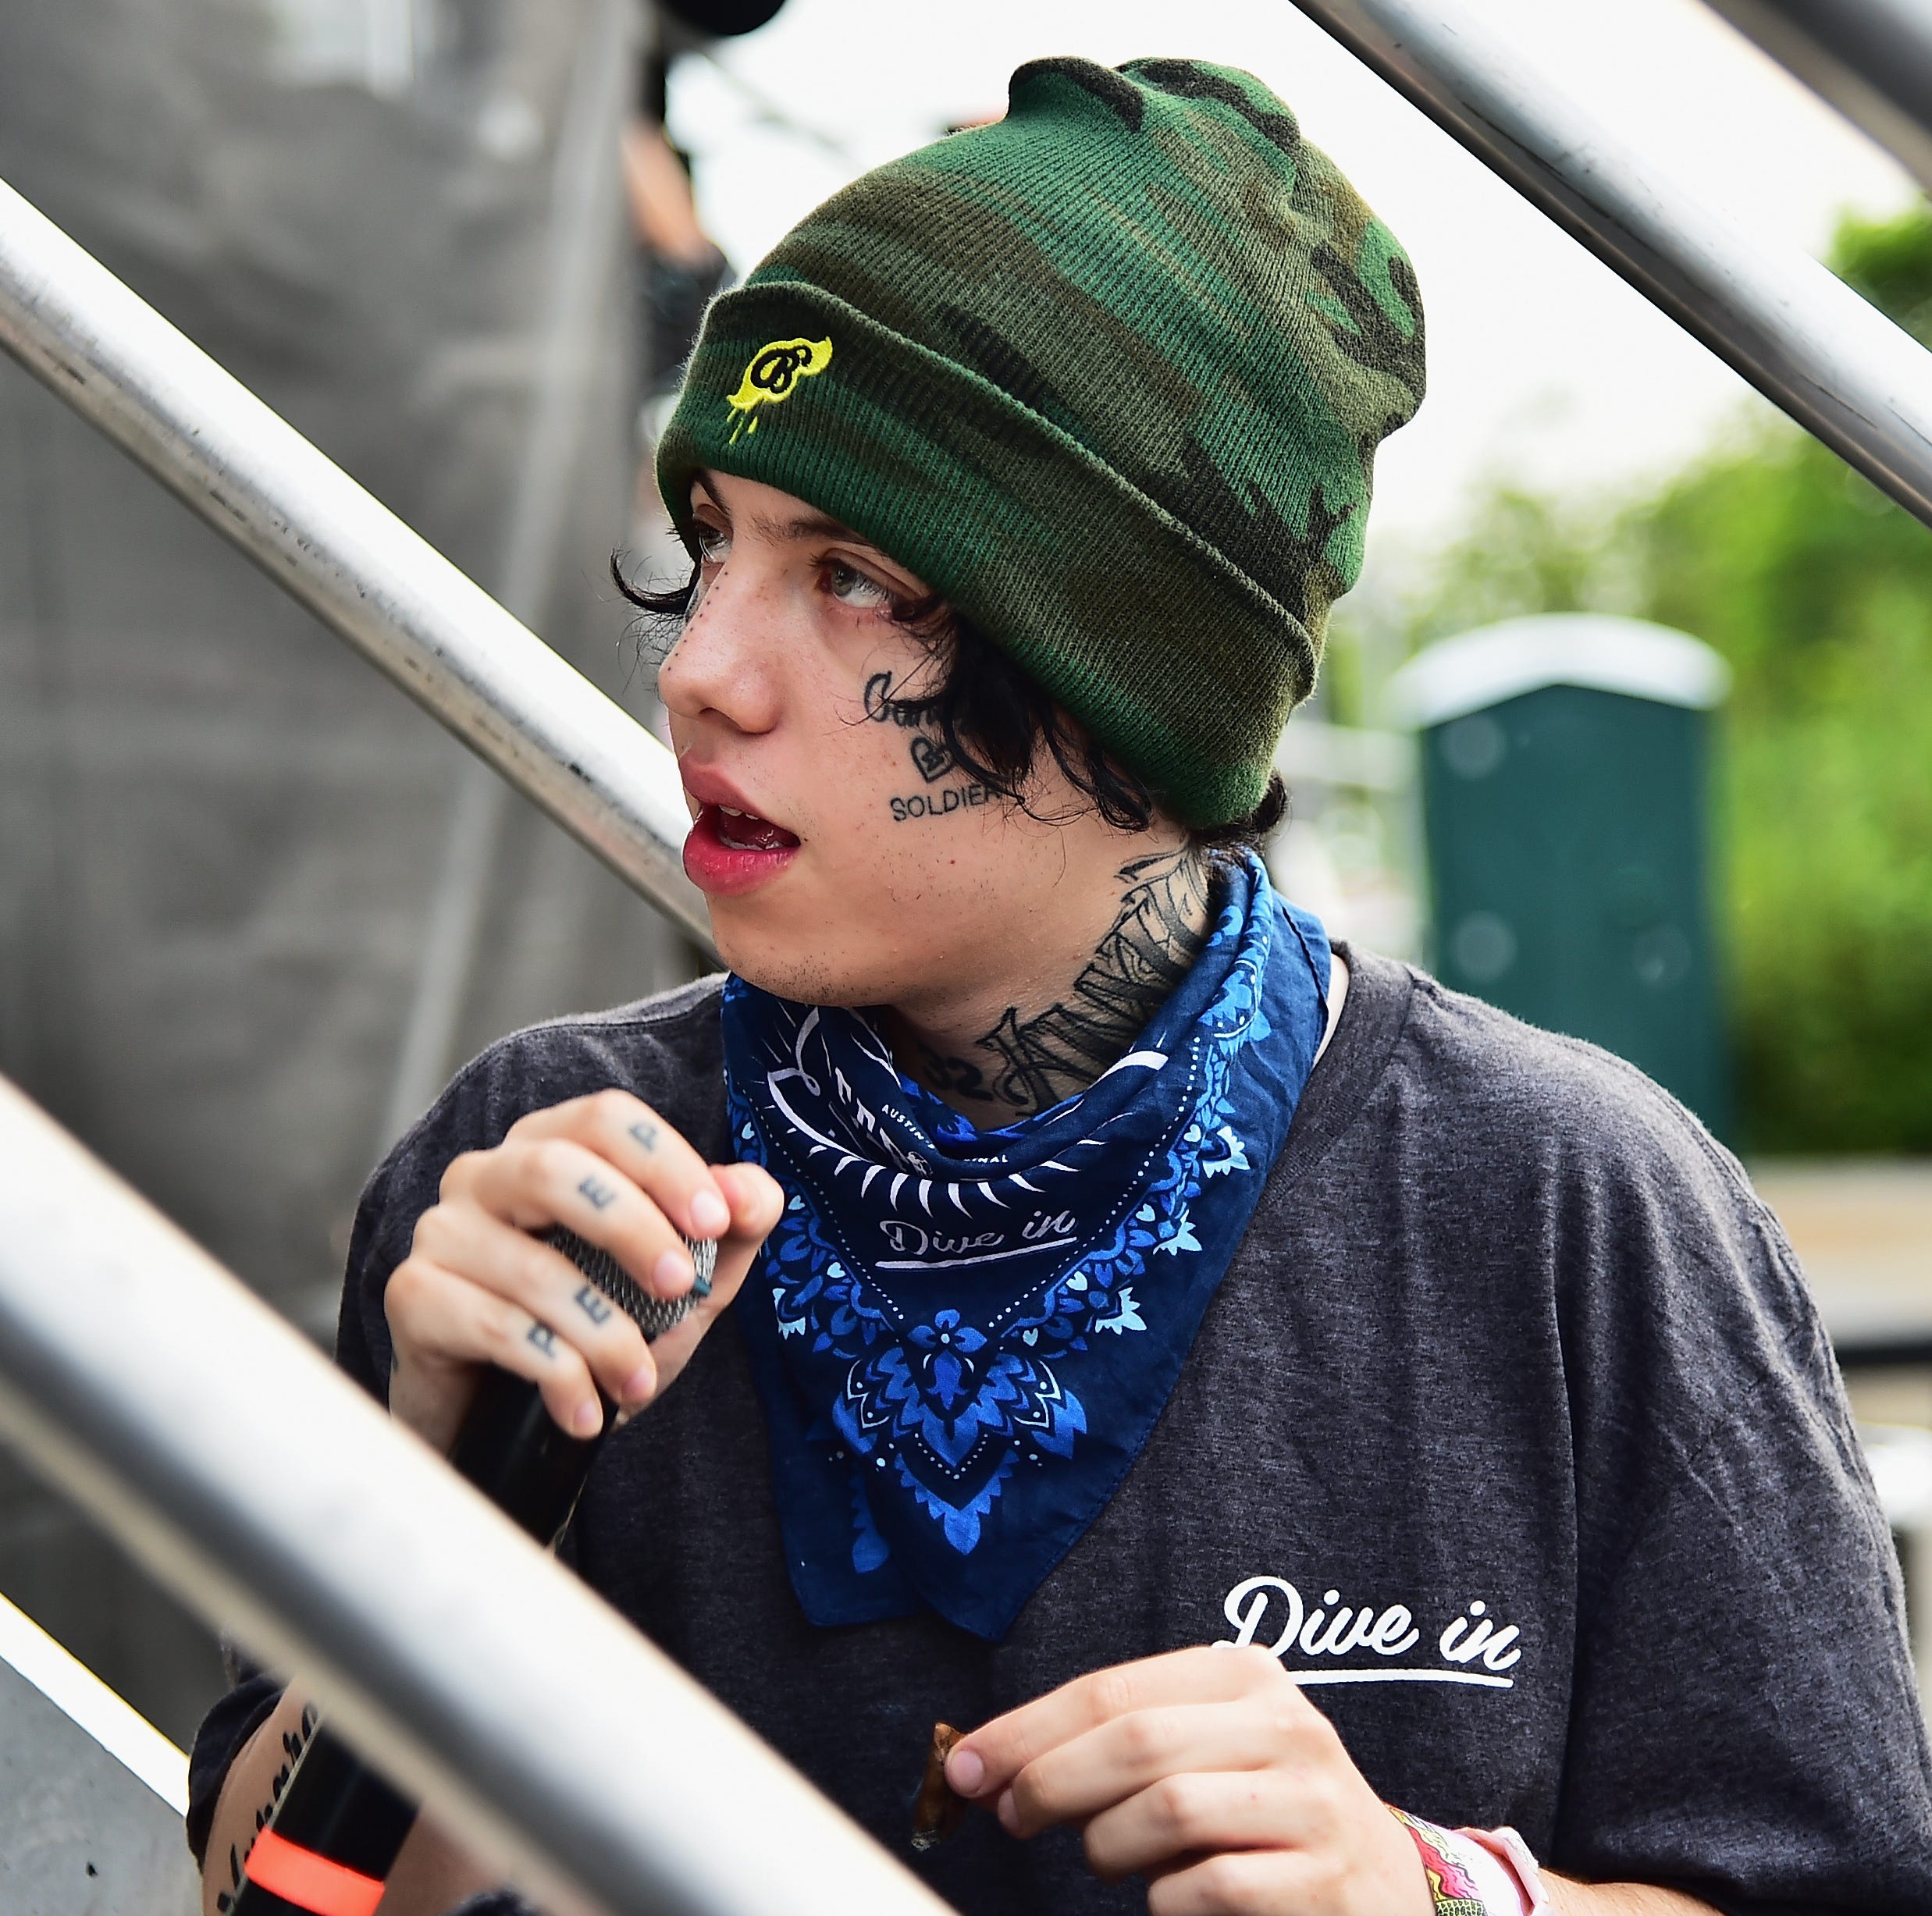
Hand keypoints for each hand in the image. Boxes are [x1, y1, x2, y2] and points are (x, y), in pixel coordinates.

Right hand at [385, 1090, 781, 1449]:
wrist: (509, 1424)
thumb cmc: (595, 1329)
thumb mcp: (683, 1281)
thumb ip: (729, 1227)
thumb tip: (752, 1193)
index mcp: (549, 1146)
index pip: (605, 1118)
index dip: (666, 1162)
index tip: (718, 1222)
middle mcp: (484, 1175)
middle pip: (554, 1169)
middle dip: (633, 1228)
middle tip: (684, 1286)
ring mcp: (440, 1233)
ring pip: (530, 1265)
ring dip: (604, 1332)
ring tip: (640, 1381)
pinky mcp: (412, 1297)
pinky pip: (495, 1326)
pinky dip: (558, 1374)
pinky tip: (588, 1414)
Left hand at [944, 1645, 1431, 1915]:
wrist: (1380, 1891)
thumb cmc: (1256, 1816)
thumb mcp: (1200, 1752)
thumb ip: (1115, 1744)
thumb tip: (989, 1767)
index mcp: (1245, 1674)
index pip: (1111, 1689)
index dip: (1026, 1729)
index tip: (963, 1766)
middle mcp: (1286, 1724)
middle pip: (1134, 1742)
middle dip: (1049, 1782)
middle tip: (1010, 1817)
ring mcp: (1311, 1802)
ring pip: (1166, 1811)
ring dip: (1109, 1846)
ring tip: (1107, 1860)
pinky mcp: (1321, 1882)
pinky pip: (1207, 1887)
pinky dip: (1165, 1900)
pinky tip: (1169, 1896)